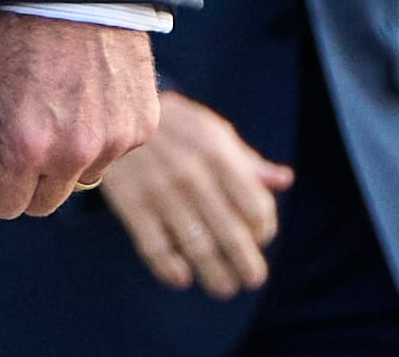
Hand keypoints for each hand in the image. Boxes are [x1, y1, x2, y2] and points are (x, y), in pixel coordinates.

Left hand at [0, 11, 158, 218]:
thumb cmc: (13, 37)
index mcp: (27, 147)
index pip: (5, 206)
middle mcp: (75, 154)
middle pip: (43, 203)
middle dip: (25, 178)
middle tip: (20, 133)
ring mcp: (114, 143)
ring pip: (79, 179)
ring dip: (64, 157)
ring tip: (55, 106)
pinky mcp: (142, 128)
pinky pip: (112, 152)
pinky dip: (97, 135)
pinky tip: (86, 95)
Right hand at [98, 91, 294, 297]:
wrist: (114, 111)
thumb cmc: (175, 126)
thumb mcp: (213, 131)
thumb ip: (247, 160)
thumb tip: (284, 180)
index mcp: (218, 155)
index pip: (256, 207)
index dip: (264, 230)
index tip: (258, 238)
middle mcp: (193, 175)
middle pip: (232, 234)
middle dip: (247, 265)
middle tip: (252, 279)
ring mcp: (161, 192)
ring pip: (197, 248)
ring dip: (215, 276)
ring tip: (224, 287)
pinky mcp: (132, 205)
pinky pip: (156, 248)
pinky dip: (170, 270)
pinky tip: (181, 277)